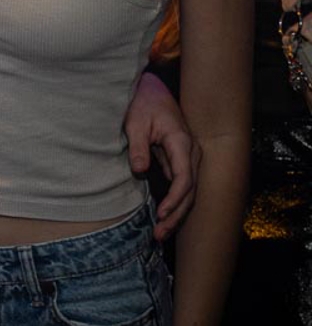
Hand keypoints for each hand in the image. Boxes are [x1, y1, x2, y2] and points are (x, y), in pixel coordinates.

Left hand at [122, 72, 197, 239]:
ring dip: (176, 213)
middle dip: (176, 215)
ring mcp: (188, 158)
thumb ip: (138, 147)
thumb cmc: (142, 104)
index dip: (175, 199)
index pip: (184, 178)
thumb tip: (139, 171)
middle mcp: (191, 153)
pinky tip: (161, 219)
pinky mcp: (179, 161)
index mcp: (182, 143)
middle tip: (159, 234)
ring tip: (160, 233)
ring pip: (187, 191)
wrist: (151, 90)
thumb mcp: (135, 122)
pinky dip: (172, 203)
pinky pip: (180, 186)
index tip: (162, 214)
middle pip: (189, 190)